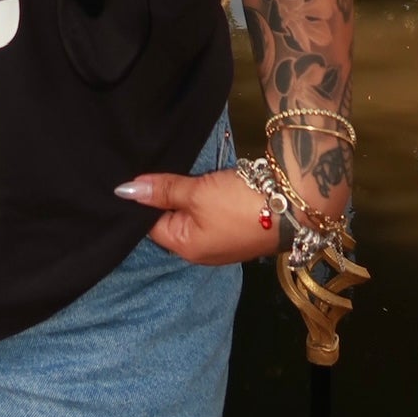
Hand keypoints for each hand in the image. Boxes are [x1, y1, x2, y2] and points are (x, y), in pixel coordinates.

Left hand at [114, 167, 282, 264]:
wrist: (294, 205)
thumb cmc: (239, 203)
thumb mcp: (196, 192)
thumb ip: (162, 190)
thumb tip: (123, 191)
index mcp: (185, 247)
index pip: (149, 224)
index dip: (143, 200)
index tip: (136, 173)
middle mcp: (201, 250)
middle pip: (171, 219)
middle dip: (164, 196)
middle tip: (154, 166)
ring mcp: (222, 241)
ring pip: (192, 213)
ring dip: (187, 194)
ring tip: (176, 168)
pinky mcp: (239, 228)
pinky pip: (211, 212)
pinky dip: (205, 197)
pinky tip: (204, 179)